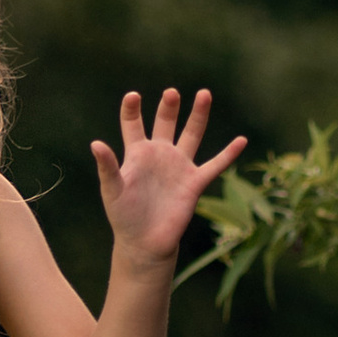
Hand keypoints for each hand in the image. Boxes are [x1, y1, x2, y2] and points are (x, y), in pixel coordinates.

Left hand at [91, 86, 246, 263]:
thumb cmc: (123, 216)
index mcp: (137, 153)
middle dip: (169, 108)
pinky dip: (229, 154)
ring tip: (204, 94)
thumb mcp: (112, 190)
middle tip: (171, 93)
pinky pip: (215, 165)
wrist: (144, 242)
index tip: (133, 96)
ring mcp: (179, 166)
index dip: (132, 109)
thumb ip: (107, 167)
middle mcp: (160, 154)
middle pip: (166, 122)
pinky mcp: (194, 183)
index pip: (133, 124)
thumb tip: (95, 144)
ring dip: (198, 115)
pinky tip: (242, 140)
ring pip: (192, 135)